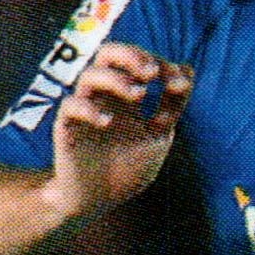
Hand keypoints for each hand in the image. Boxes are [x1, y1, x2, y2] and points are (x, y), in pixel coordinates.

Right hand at [46, 43, 192, 219]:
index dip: (160, 64)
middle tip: (151, 72)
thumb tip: (188, 68)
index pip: (138, 62)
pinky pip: (70, 106)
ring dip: (116, 79)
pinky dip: (89, 109)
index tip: (179, 83)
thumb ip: (172, 106)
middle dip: (130, 55)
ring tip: (139, 95)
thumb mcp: (158, 137)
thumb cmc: (126, 170)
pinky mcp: (66, 128)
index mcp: (125, 97)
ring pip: (89, 74)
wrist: (96, 202)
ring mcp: (84, 110)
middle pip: (107, 53)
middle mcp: (103, 97)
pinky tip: (108, 123)